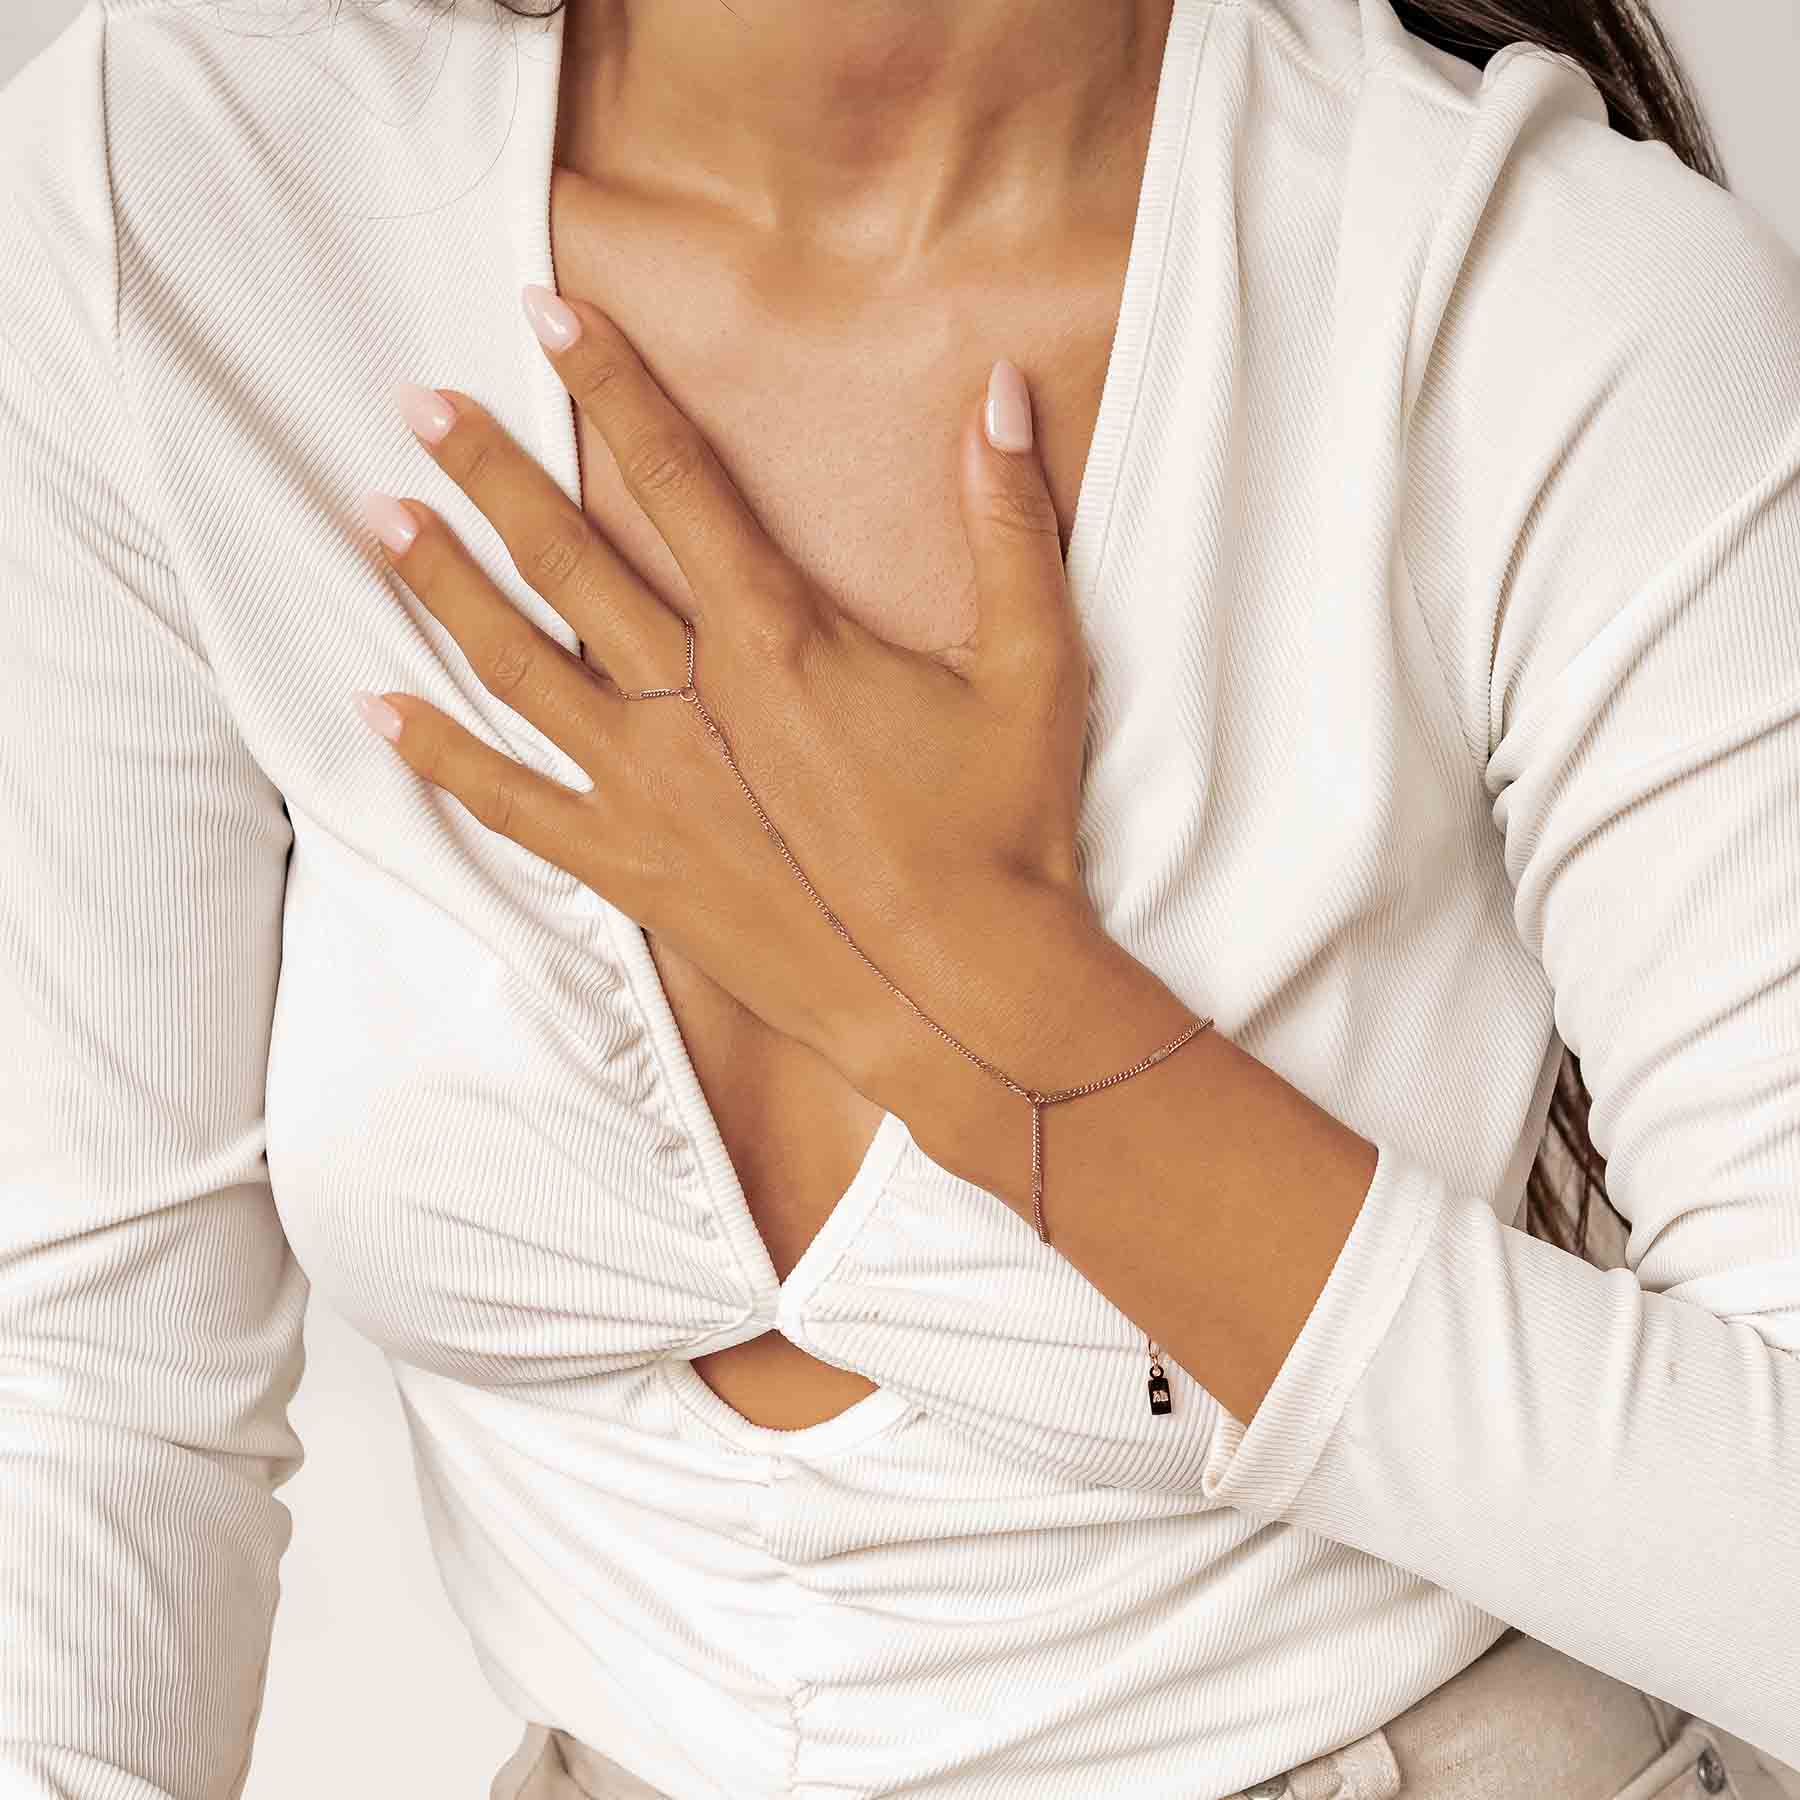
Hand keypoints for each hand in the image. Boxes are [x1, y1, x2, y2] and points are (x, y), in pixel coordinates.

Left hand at [355, 284, 1095, 1089]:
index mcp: (778, 636)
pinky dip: (442, 760)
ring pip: (518, 668)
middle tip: (415, 405)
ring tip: (378, 523)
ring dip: (442, 590)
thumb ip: (1007, 524)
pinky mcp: (634, 869)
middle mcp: (691, 700)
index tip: (546, 316)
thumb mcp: (1032, 668)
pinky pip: (514, 806)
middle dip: (488, 473)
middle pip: (568, 561)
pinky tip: (378, 712)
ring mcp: (649, 788)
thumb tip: (996, 392)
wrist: (961, 998)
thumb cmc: (1002, 833)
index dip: (612, 384)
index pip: (677, 476)